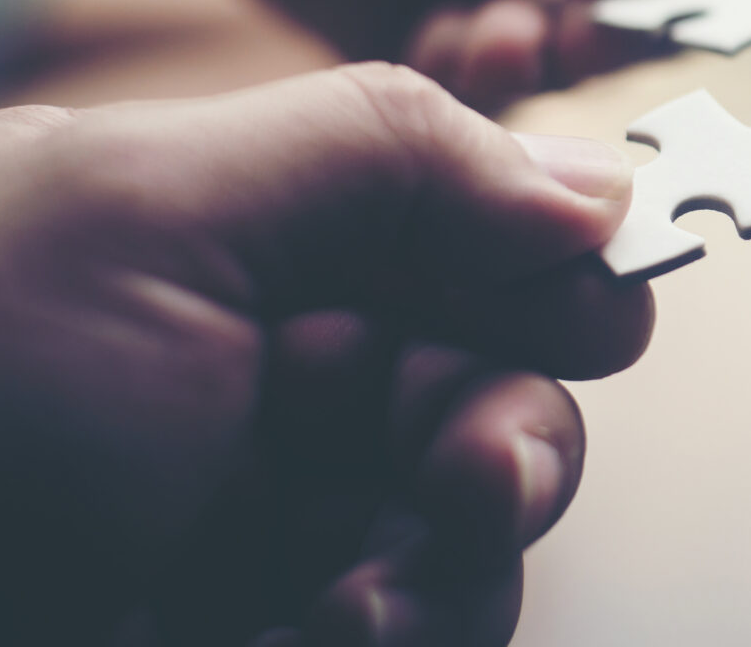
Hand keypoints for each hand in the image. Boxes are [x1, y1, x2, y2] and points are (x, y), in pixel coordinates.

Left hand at [0, 63, 652, 644]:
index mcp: (236, 236)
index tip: (607, 293)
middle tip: (474, 472)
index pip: (460, 221)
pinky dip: (411, 621)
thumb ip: (391, 151)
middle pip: (494, 372)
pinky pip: (418, 616)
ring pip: (472, 518)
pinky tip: (333, 626)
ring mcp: (267, 513)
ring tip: (367, 588)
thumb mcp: (143, 209)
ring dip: (458, 549)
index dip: (550, 252)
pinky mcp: (274, 615)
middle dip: (515, 420)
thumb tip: (598, 180)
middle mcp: (264, 369)